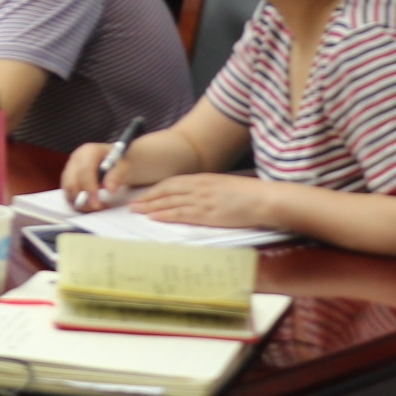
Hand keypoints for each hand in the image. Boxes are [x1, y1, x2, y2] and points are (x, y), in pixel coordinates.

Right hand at [62, 142, 129, 211]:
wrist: (119, 160)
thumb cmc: (121, 161)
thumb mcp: (125, 165)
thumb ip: (117, 175)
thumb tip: (110, 189)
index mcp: (89, 151)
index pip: (84, 171)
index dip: (90, 189)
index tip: (98, 203)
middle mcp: (76, 158)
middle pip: (72, 182)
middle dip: (83, 199)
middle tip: (98, 208)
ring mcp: (71, 168)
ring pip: (68, 189)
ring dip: (80, 202)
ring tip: (97, 207)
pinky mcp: (70, 177)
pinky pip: (68, 192)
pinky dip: (78, 202)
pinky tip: (91, 205)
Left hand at [129, 174, 277, 230]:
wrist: (263, 199)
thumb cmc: (247, 194)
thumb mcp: (222, 186)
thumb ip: (206, 189)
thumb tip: (194, 197)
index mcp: (202, 178)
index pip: (172, 183)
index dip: (155, 189)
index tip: (143, 193)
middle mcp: (198, 187)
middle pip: (166, 191)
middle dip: (147, 197)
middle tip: (132, 203)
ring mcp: (201, 200)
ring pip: (169, 202)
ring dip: (150, 206)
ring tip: (136, 210)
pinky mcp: (207, 213)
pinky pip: (180, 213)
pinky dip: (165, 214)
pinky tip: (154, 216)